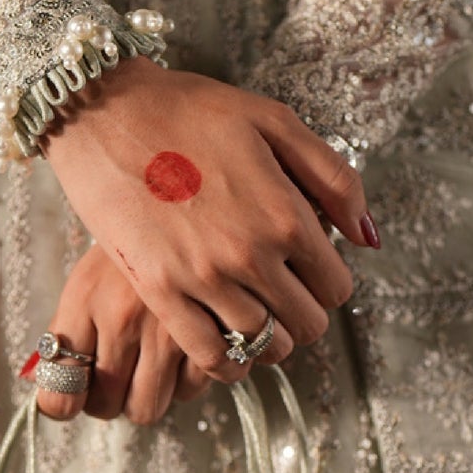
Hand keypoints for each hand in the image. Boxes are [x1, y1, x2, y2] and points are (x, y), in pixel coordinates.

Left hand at [30, 244, 295, 424]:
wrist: (189, 176)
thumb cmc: (134, 230)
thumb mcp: (89, 271)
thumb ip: (69, 333)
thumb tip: (58, 404)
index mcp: (85, 303)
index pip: (59, 394)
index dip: (65, 402)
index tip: (75, 394)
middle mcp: (123, 319)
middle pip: (109, 408)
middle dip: (114, 399)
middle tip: (123, 375)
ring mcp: (171, 326)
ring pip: (154, 406)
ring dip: (156, 391)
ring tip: (160, 359)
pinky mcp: (218, 326)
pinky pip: (199, 386)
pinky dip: (196, 373)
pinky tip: (196, 342)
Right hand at [43, 57, 378, 382]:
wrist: (105, 111)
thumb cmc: (188, 109)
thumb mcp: (274, 121)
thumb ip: (333, 178)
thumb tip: (367, 237)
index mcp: (286, 213)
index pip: (335, 286)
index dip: (327, 282)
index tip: (308, 271)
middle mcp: (252, 254)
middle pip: (306, 323)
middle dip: (302, 314)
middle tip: (283, 296)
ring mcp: (205, 278)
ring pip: (263, 346)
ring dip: (267, 339)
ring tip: (253, 317)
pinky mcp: (160, 292)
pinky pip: (211, 355)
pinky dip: (227, 362)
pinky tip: (225, 345)